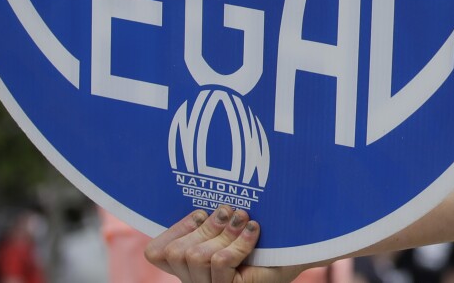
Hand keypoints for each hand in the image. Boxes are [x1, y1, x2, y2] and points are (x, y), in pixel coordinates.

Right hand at [145, 206, 308, 282]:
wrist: (297, 253)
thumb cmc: (262, 234)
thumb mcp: (230, 220)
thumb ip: (211, 212)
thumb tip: (200, 181)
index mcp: (188, 265)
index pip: (156, 253)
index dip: (175, 230)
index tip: (202, 213)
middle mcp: (194, 280)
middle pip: (177, 252)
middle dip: (205, 227)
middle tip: (229, 213)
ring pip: (197, 257)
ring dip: (223, 233)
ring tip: (243, 221)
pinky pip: (221, 262)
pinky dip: (238, 242)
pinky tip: (253, 231)